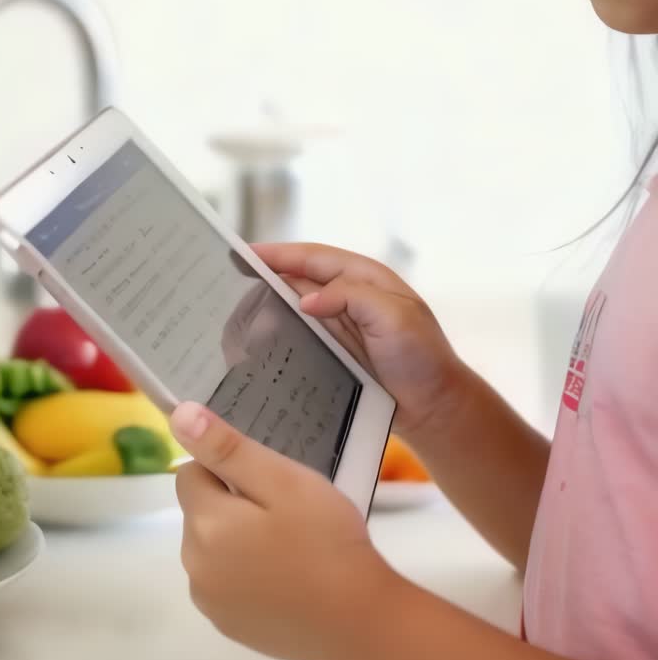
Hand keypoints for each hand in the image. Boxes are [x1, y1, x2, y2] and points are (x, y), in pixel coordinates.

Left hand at [172, 401, 388, 659]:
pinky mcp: (229, 627)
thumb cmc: (326, 542)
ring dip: (237, 540)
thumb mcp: (284, 481)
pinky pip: (225, 584)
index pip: (191, 473)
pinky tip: (286, 580)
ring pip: (211, 549)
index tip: (270, 482)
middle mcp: (194, 566)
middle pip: (199, 513)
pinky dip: (245, 575)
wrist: (359, 624)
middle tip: (287, 512)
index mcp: (205, 524)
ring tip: (290, 546)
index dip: (228, 469)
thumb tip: (179, 417)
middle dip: (232, 504)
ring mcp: (210, 603)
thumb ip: (228, 449)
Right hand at [251, 242, 461, 433]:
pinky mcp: (334, 351)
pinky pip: (299, 335)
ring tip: (232, 310)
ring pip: (294, 306)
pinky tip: (256, 341)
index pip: (313, 256)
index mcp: (365, 278)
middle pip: (298, 278)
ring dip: (266, 305)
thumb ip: (352, 297)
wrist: (434, 407)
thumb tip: (306, 298)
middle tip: (225, 280)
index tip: (243, 252)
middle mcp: (349, 296)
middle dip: (264, 276)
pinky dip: (278, 333)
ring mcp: (340, 324)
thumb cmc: (422, 357)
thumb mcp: (395, 317)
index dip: (278, 253)